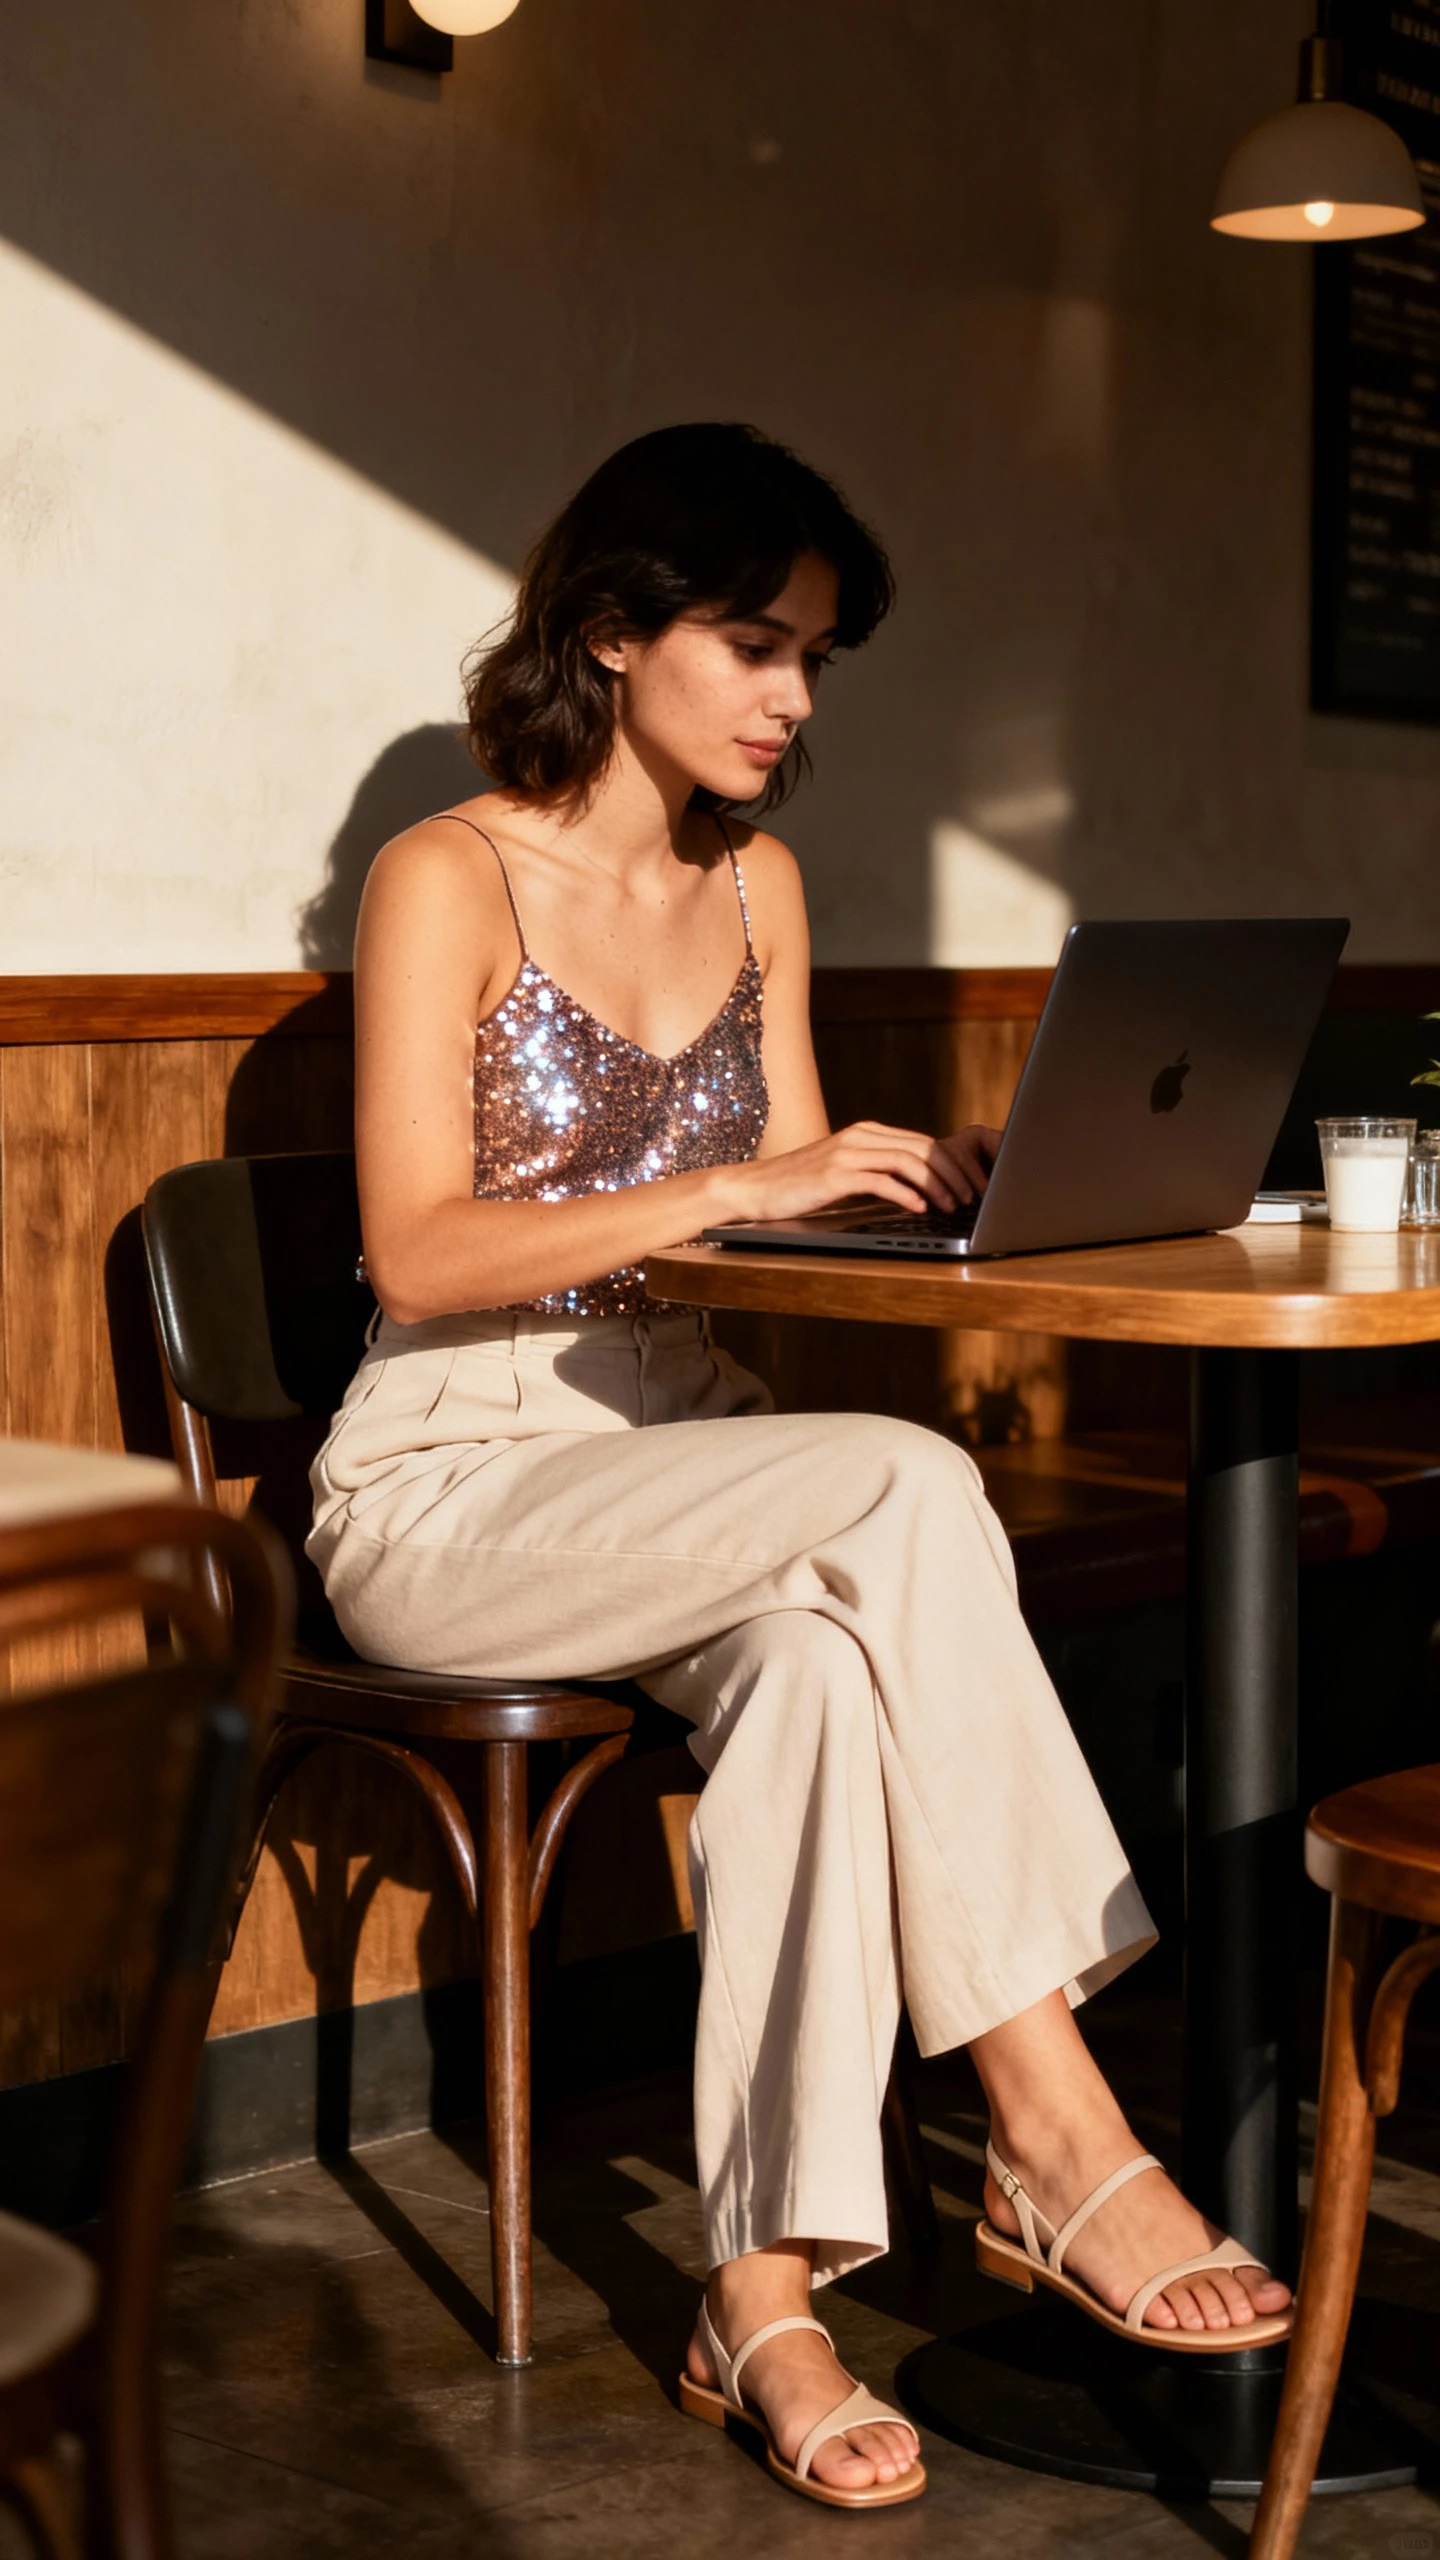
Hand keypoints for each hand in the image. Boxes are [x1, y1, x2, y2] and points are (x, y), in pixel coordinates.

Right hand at [711, 1120, 1000, 1224]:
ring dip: (937, 1185)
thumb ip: (879, 1171)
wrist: (756, 1188)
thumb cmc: (801, 1185)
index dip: (954, 1164)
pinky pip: (882, 1180)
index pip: (924, 1142)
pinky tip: (920, 1208)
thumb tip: (921, 1188)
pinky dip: (907, 1194)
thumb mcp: (846, 1172)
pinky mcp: (836, 1174)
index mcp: (868, 1132)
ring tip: (952, 1205)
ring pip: (909, 1161)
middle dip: (955, 1174)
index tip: (972, 1186)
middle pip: (924, 1147)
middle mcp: (861, 1136)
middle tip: (973, 1198)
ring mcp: (848, 1153)